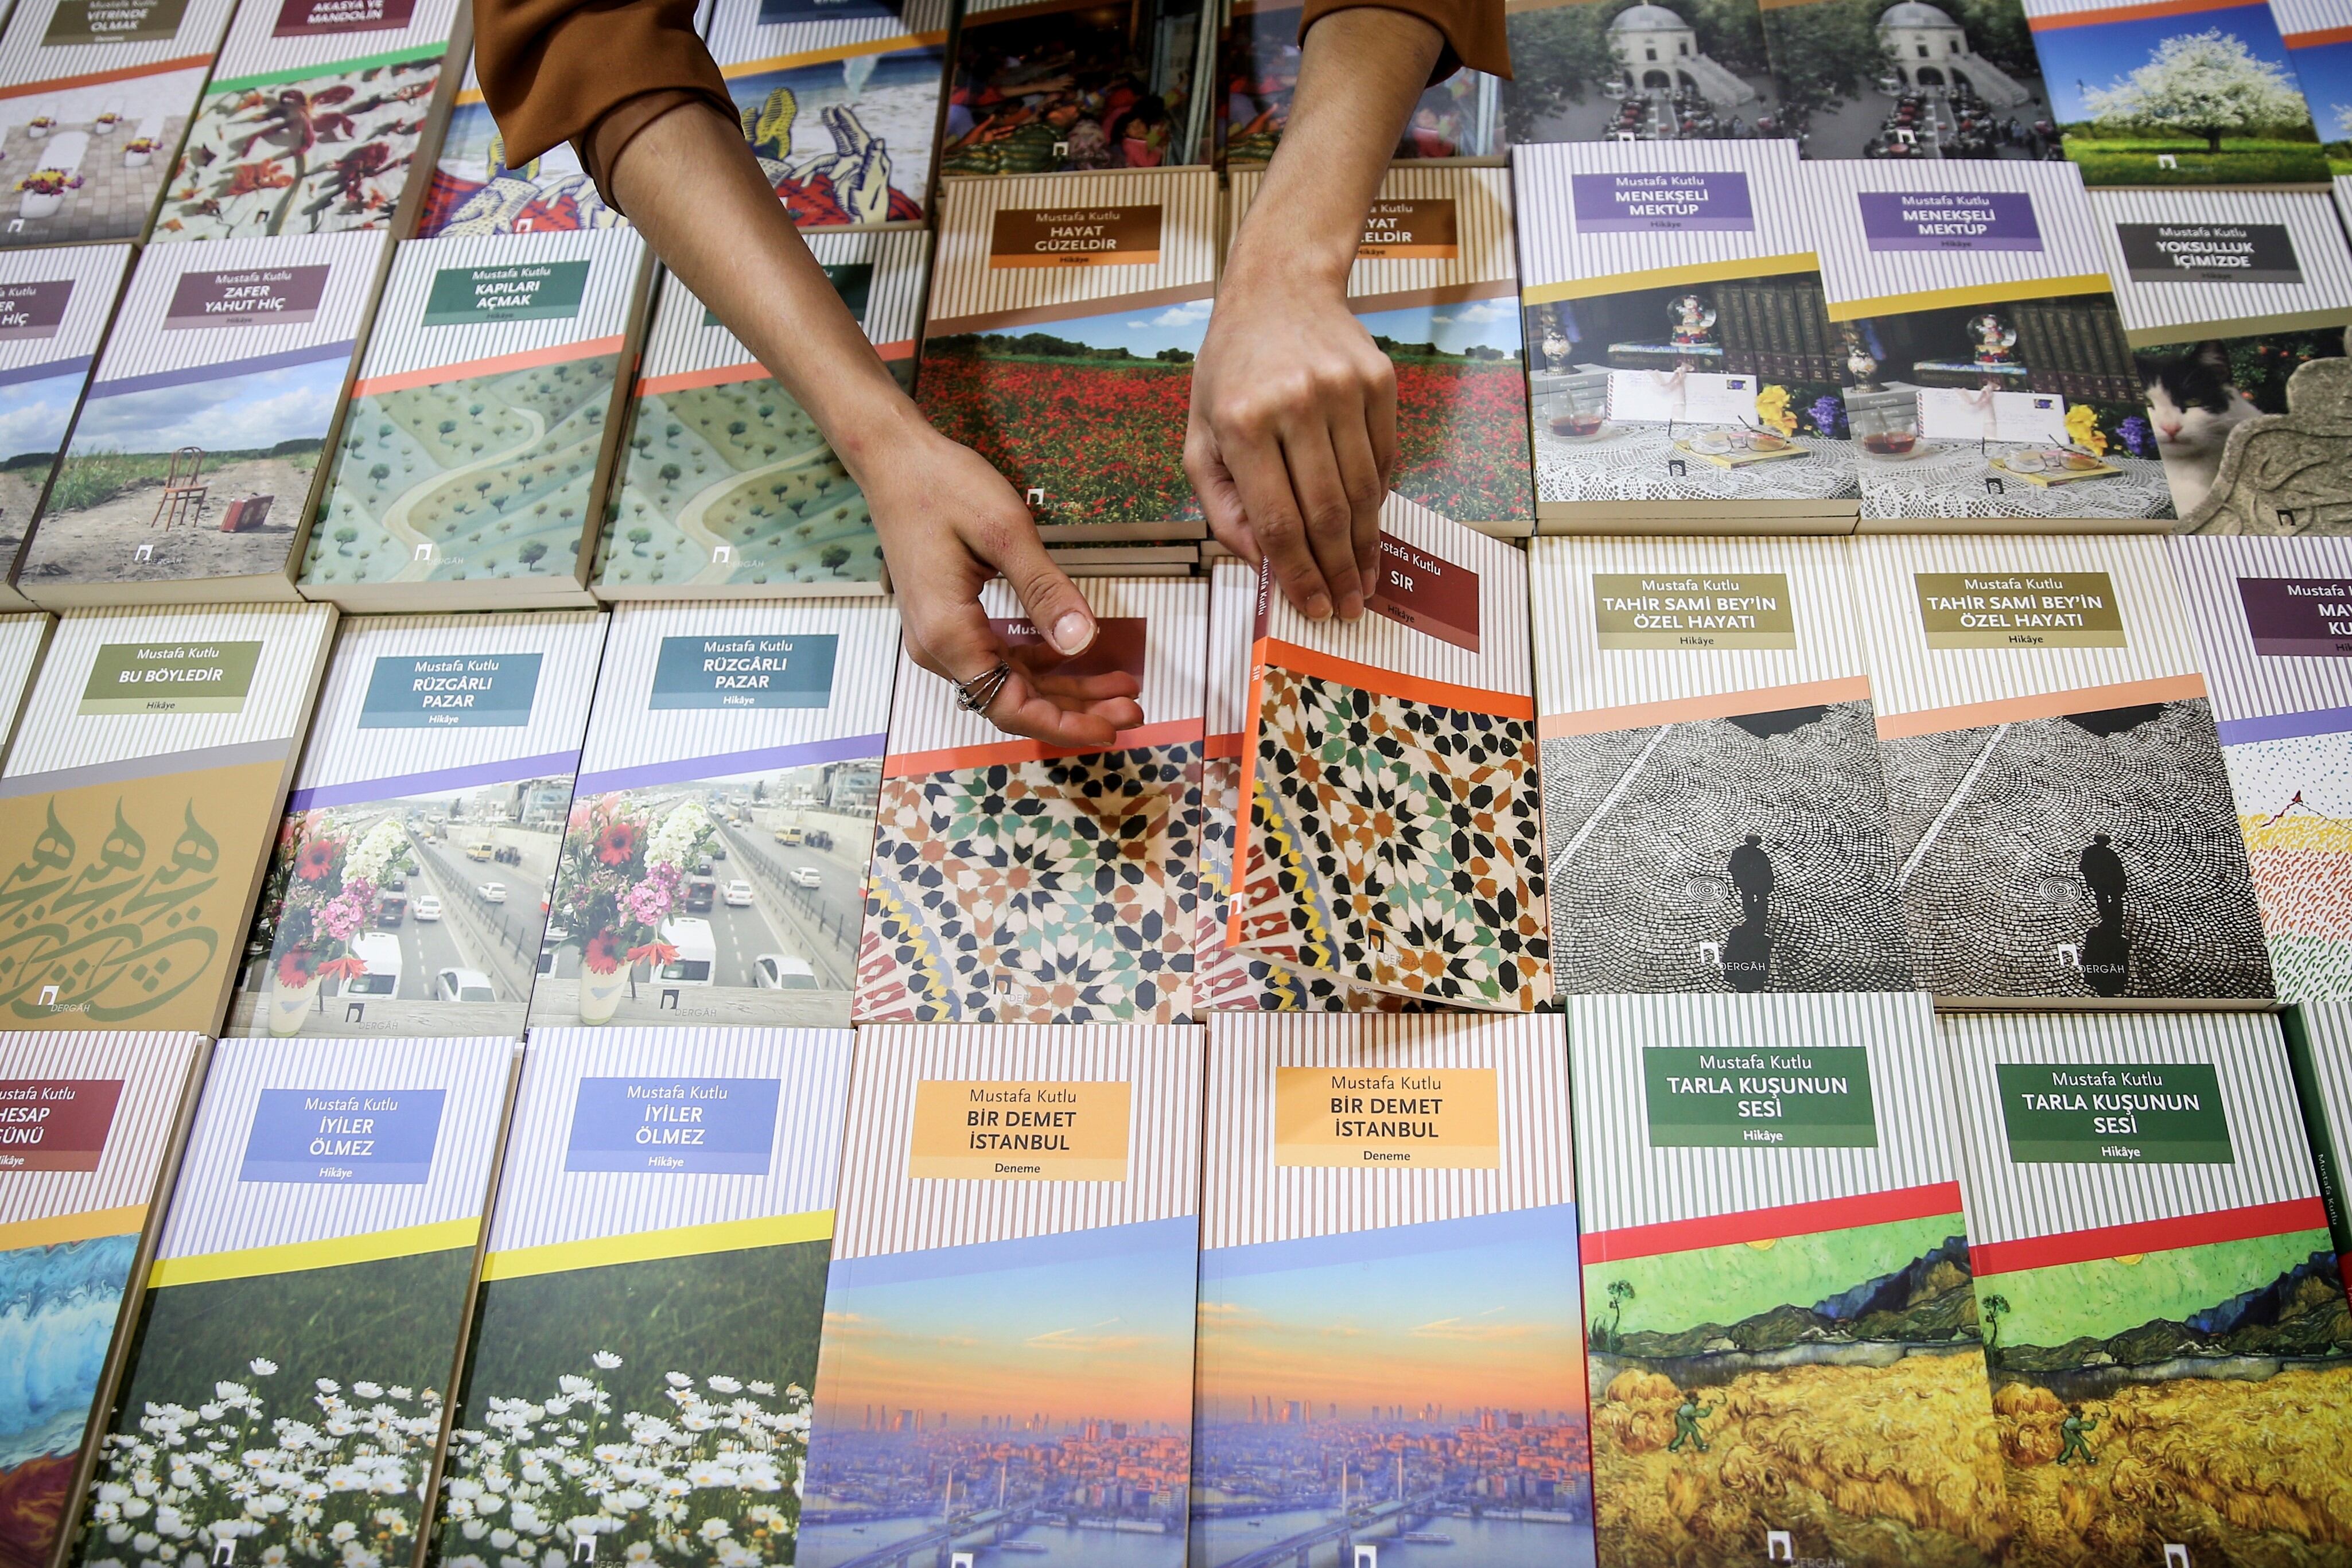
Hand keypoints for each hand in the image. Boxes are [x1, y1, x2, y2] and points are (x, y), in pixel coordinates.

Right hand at [791, 105, 891, 224]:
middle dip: (833, 125)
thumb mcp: (874, 180)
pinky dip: (811, 175)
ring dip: (810, 166)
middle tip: (825, 110)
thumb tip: (879, 140)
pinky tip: (803, 183)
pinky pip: (821, 170)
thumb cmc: (872, 200)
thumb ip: (874, 159)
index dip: (848, 121)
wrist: (865, 216)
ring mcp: (845, 166)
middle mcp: (855, 158)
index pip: (857, 135)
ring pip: (825, 159)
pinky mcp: (836, 175)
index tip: (839, 108)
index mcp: (867, 157)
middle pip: (842, 138)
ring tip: (796, 174)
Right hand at [861, 429, 1143, 746]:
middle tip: (1133, 710)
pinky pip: (1002, 658)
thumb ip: (1044, 590)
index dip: (1063, 725)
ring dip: (1066, 690)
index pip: (1008, 704)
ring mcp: (944, 636)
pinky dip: (1044, 665)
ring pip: (1012, 683)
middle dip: (1076, 711)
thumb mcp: (1004, 531)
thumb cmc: (940, 485)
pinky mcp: (953, 622)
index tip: (1110, 729)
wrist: (893, 460)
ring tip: (1121, 689)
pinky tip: (1083, 663)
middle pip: (1013, 701)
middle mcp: (940, 647)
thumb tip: (1082, 642)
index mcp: (948, 633)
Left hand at [1185, 259, 1393, 621]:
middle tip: (1347, 608)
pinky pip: (1386, 458)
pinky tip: (1370, 524)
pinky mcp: (1380, 380)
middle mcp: (1296, 404)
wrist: (1280, 288)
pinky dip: (1380, 498)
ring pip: (1365, 492)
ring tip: (1365, 579)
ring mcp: (1344, 390)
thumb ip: (1222, 504)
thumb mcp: (1201, 433)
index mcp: (1242, 423)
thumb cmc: (1231, 369)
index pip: (1278, 521)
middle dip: (1339, 572)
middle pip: (1327, 514)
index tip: (1312, 607)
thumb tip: (1263, 562)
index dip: (1298, 574)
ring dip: (1366, 546)